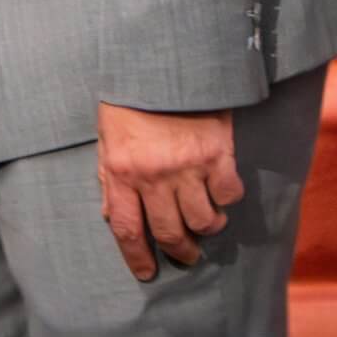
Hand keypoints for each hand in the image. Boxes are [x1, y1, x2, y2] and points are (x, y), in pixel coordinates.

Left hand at [96, 101, 243, 279]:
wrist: (164, 63)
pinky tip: (221, 189)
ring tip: (207, 221)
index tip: (147, 274)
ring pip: (204, 221)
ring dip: (207, 227)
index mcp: (121, 171)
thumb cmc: (131, 102)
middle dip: (180, 251)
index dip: (137, 258)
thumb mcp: (108, 139)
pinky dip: (227, 198)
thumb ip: (110, 180)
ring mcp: (188, 167)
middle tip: (187, 254)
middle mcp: (154, 175)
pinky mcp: (218, 155)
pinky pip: (228, 195)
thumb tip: (113, 219)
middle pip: (169, 233)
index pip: (127, 229)